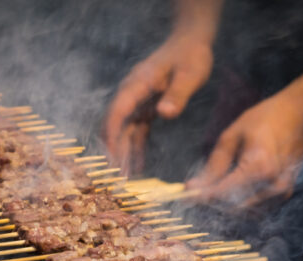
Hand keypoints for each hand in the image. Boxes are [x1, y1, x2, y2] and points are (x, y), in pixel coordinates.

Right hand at [104, 33, 213, 175]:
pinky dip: (136, 147)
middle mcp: (132, 93)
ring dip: (123, 152)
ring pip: (124, 130)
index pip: (117, 111)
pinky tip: (138, 166)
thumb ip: (177, 94)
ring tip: (124, 177)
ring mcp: (137, 101)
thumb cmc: (190, 54)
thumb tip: (164, 113)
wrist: (190, 41)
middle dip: (114, 150)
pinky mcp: (145, 106)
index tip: (111, 156)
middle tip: (116, 176)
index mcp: (137, 84)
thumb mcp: (189, 73)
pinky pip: (137, 130)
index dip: (111, 134)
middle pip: (116, 125)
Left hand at [186, 92, 302, 207]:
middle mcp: (272, 185)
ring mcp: (281, 192)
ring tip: (209, 191)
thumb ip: (214, 165)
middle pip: (232, 207)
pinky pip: (255, 208)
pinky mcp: (284, 194)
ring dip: (224, 205)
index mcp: (259, 168)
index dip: (201, 197)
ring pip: (243, 211)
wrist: (302, 115)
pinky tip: (229, 191)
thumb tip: (193, 187)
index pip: (222, 193)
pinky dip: (239, 203)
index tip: (184, 196)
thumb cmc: (266, 119)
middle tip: (193, 194)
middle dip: (210, 203)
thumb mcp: (232, 136)